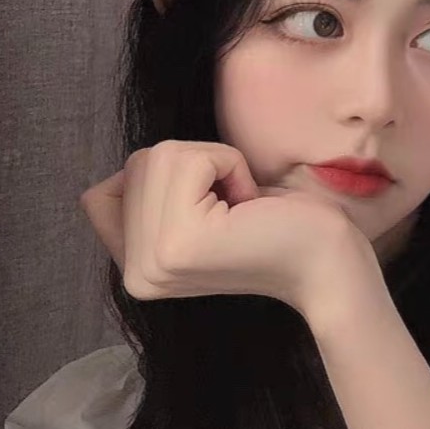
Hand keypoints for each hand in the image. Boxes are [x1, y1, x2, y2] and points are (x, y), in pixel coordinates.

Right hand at [79, 140, 375, 317]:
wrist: (327, 261)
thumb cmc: (276, 225)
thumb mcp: (197, 210)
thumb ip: (151, 200)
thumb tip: (121, 173)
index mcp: (134, 270)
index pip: (102, 193)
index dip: (160, 179)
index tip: (208, 209)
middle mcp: (133, 274)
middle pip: (136, 164)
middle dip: (195, 165)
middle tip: (234, 209)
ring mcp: (152, 261)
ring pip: (161, 155)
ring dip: (214, 162)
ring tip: (241, 207)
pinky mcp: (179, 242)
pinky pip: (191, 158)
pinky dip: (228, 163)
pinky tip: (249, 206)